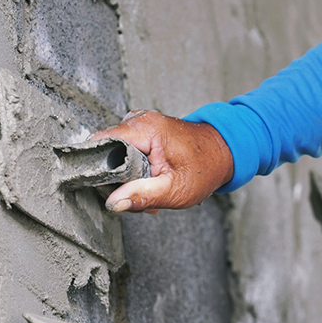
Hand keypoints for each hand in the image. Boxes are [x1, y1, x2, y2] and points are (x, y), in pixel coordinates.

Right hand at [89, 110, 232, 211]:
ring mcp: (140, 122)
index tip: (105, 186)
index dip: (97, 166)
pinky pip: (124, 149)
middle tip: (135, 193)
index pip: (102, 142)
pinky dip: (131, 167)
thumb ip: (141, 196)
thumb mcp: (174, 190)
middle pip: (107, 150)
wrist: (224, 152)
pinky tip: (146, 178)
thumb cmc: (205, 168)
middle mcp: (140, 119)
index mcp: (147, 129)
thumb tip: (113, 203)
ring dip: (124, 174)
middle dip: (115, 177)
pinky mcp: (141, 129)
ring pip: (114, 152)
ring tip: (146, 186)